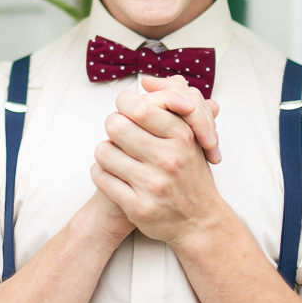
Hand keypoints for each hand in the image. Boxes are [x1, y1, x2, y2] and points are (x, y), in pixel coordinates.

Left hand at [90, 81, 224, 245]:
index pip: (138, 106)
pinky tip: (114, 174)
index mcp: (181, 136)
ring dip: (105, 152)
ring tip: (116, 156)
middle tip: (120, 134)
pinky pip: (101, 178)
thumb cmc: (191, 173)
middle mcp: (168, 159)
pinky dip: (101, 173)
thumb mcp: (192, 135)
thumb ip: (174, 104)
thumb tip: (147, 81)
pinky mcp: (138, 207)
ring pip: (103, 151)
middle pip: (115, 125)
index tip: (127, 110)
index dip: (125, 104)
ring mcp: (152, 185)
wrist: (200, 221)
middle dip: (114, 127)